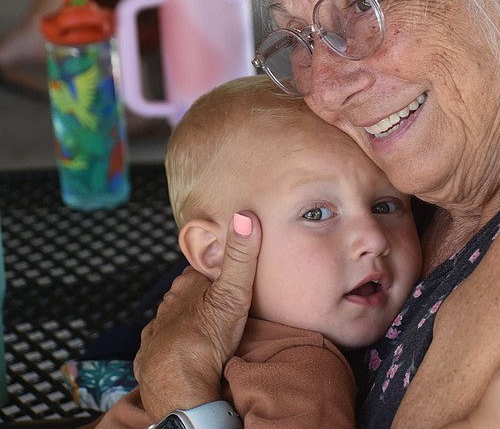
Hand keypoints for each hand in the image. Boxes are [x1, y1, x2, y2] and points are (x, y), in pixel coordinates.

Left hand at [134, 212, 261, 418]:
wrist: (179, 387)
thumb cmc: (206, 339)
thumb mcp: (232, 294)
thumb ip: (241, 257)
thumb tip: (245, 215)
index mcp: (185, 286)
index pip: (203, 269)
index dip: (218, 271)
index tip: (232, 276)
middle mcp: (167, 305)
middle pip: (188, 294)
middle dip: (203, 297)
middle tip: (225, 306)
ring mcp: (156, 332)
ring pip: (175, 319)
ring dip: (190, 323)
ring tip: (210, 332)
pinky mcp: (150, 357)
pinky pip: (163, 346)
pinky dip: (176, 347)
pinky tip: (188, 354)